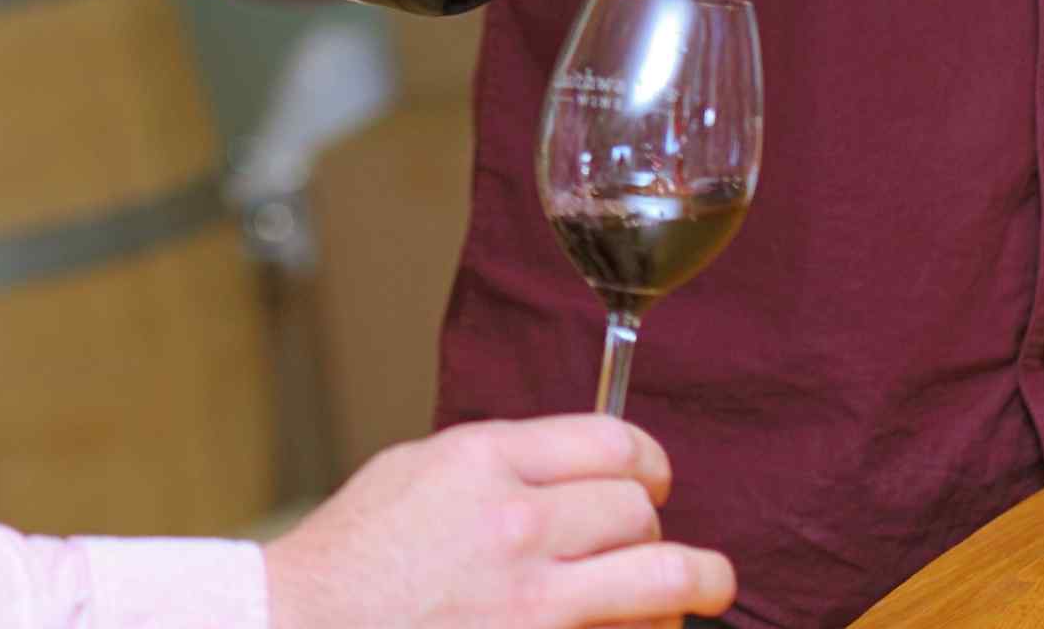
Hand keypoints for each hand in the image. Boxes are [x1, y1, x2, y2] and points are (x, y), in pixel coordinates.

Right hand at [263, 415, 735, 628]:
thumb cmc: (349, 563)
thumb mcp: (413, 473)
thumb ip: (495, 463)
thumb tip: (572, 467)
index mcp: (482, 461)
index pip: (612, 443)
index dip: (649, 464)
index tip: (654, 484)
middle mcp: (516, 523)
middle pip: (639, 512)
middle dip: (651, 531)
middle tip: (649, 548)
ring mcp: (534, 602)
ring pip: (664, 580)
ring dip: (680, 590)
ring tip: (694, 593)